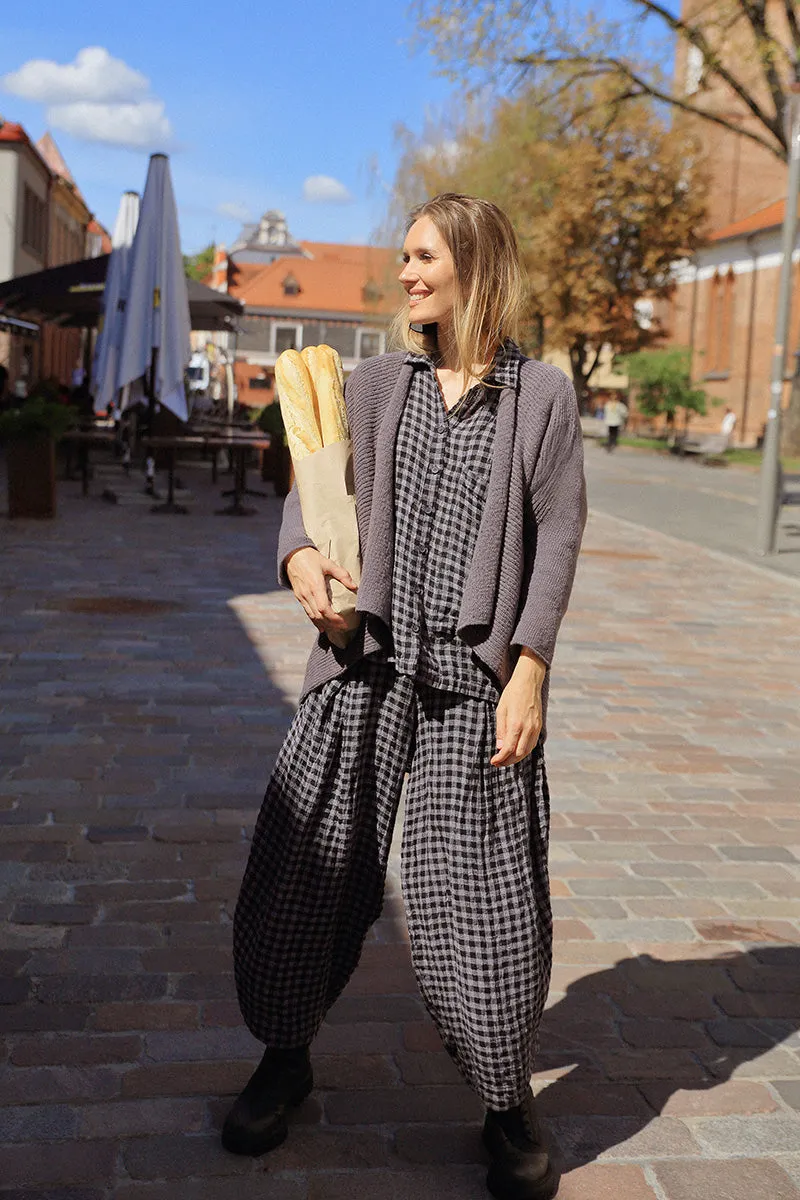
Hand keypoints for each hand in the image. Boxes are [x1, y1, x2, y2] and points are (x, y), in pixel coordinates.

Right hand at [284, 547, 356, 637]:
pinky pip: (308, 612)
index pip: (324, 609)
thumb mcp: (329, 563)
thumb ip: (342, 575)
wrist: (293, 556)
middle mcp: (307, 594)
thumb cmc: (312, 558)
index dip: (334, 619)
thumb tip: (355, 587)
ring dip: (324, 625)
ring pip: (312, 616)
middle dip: (331, 625)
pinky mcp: (299, 597)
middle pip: (319, 616)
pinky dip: (315, 621)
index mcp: (315, 586)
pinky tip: (322, 627)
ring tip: (335, 629)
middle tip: (344, 628)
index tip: (344, 623)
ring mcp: (301, 597)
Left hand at [491, 649, 545, 766]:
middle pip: (519, 754)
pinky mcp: (539, 726)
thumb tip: (500, 747)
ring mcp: (535, 728)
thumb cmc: (512, 694)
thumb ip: (501, 730)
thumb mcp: (501, 710)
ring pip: (527, 751)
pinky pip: (532, 744)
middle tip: (498, 762)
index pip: (509, 749)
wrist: (529, 682)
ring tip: (505, 758)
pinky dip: (524, 750)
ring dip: (516, 758)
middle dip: (508, 761)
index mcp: (516, 724)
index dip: (501, 758)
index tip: (493, 761)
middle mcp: (528, 728)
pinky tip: (516, 750)